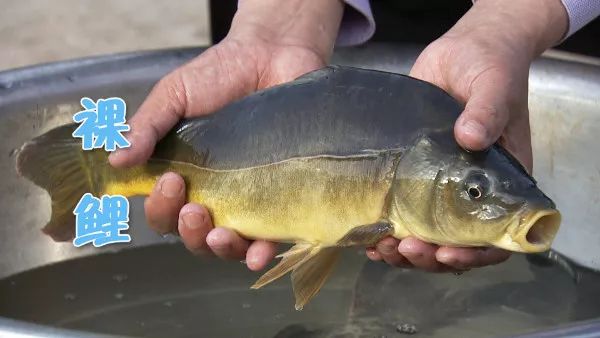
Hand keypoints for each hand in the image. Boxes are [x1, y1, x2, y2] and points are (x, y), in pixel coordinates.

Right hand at [108, 0, 343, 270]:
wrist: (272, 56)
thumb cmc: (220, 75)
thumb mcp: (175, 95)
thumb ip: (147, 126)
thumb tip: (115, 160)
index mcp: (184, 176)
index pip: (163, 211)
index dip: (160, 207)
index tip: (170, 182)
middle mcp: (215, 195)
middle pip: (193, 236)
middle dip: (188, 231)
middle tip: (195, 209)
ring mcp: (250, 199)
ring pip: (229, 245)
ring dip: (220, 248)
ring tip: (220, 234)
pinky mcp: (282, 199)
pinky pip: (271, 237)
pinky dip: (262, 253)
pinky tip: (258, 254)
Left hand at [367, 0, 567, 271]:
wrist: (461, 55)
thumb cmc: (490, 69)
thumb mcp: (493, 86)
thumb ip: (487, 111)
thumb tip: (469, 137)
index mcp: (500, 183)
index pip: (495, 236)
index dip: (475, 253)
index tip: (448, 253)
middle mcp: (469, 192)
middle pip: (455, 244)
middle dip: (430, 255)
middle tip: (406, 249)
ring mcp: (438, 187)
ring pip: (425, 236)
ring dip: (405, 250)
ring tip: (383, 248)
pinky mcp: (412, 177)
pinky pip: (401, 214)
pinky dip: (386, 231)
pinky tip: (369, 237)